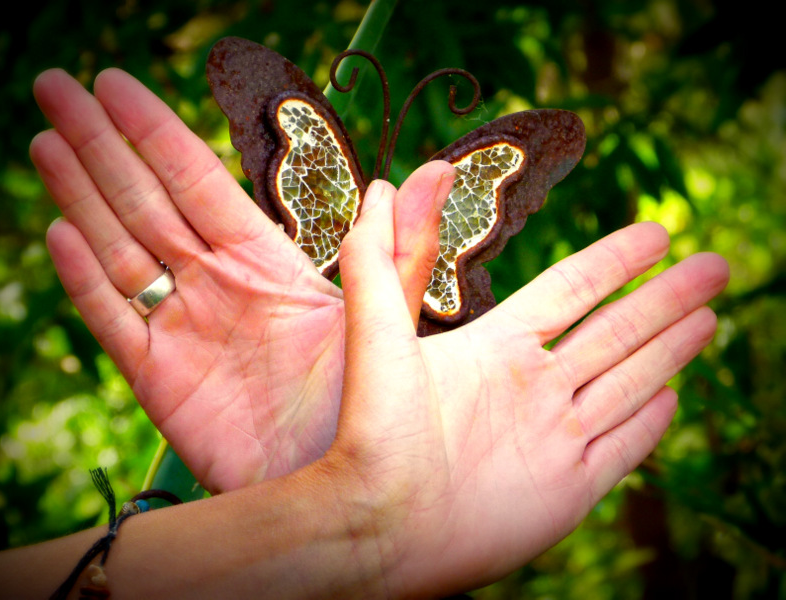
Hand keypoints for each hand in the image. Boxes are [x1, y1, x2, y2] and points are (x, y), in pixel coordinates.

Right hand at [31, 68, 454, 492]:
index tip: (116, 85)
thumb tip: (436, 170)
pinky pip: (114, 320)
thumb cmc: (373, 406)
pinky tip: (59, 234)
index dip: (156, 131)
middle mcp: (218, 285)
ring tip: (44, 141)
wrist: (341, 487)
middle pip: (147, 201)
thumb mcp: (391, 320)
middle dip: (101, 145)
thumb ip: (402, 248)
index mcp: (267, 262)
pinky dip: (85, 280)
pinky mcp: (159, 379)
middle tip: (56, 88)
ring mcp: (184, 328)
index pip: (200, 181)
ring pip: (120, 248)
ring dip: (81, 196)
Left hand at [321, 181, 729, 595]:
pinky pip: (622, 446)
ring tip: (711, 318)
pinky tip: (674, 397)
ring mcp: (554, 437)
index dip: (617, 259)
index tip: (658, 232)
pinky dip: (651, 422)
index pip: (573, 288)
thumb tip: (387, 183)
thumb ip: (377, 257)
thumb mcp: (372, 331)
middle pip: (617, 329)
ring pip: (629, 380)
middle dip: (667, 298)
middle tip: (715, 265)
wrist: (375, 525)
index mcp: (497, 345)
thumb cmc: (371, 431)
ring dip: (671, 349)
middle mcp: (532, 386)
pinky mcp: (567, 488)